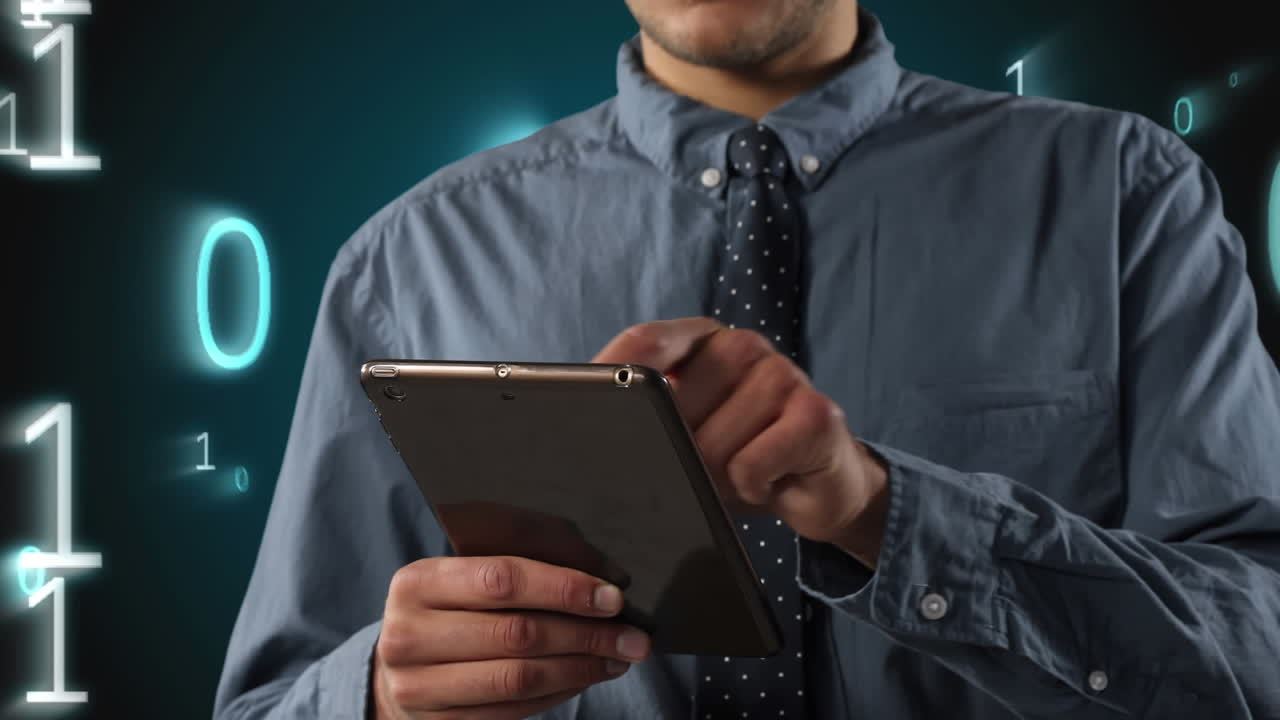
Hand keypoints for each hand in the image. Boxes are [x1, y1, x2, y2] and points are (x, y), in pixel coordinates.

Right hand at [372, 556, 651, 719]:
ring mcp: (418, 686)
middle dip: (587, 634)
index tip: (613, 596)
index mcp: (418, 581)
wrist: (398, 667)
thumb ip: (526, 563)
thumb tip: (605, 574)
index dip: (564, 588)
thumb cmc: (449, 609)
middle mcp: (409, 634)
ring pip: (519, 678)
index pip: (502, 580)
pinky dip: (561, 692)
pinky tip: (588, 676)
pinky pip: (514, 710)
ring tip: (620, 657)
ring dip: (581, 668)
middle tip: (634, 635)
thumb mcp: (469, 573)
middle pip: (516, 633)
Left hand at [592, 317, 889, 567]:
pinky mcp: (817, 414)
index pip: (644, 341)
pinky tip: (769, 481)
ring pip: (711, 446)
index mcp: (701, 338)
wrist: (821, 484)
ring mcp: (783, 374)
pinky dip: (751, 487)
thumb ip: (645, 414)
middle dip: (675, 453)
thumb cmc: (740, 455)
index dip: (612, 374)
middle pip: (672, 407)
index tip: (588, 414)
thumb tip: (590, 427)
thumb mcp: (683, 431)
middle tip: (700, 465)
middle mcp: (742, 345)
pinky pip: (749, 465)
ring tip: (739, 473)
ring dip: (716, 479)